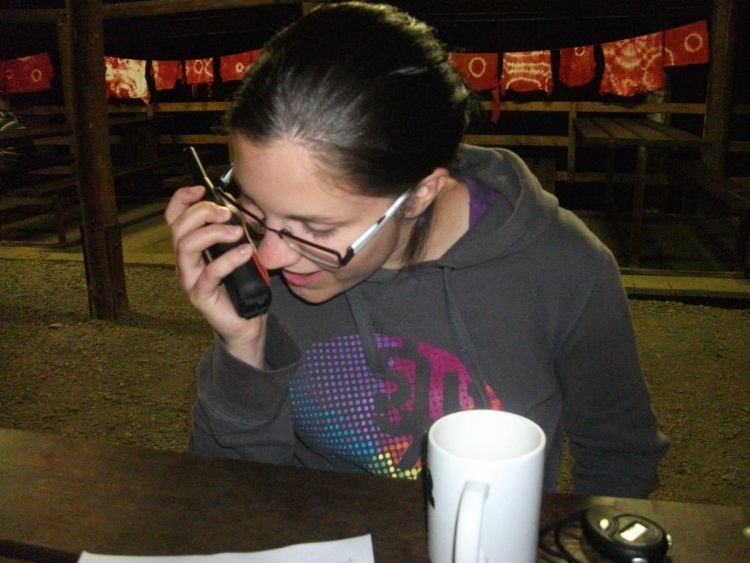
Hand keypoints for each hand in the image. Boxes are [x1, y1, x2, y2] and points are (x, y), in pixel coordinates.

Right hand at [165, 185, 266, 366]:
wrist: (244, 323)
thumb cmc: (240, 287)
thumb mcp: (236, 253)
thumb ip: (232, 234)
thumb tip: (239, 212)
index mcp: (190, 249)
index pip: (174, 219)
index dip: (182, 200)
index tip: (201, 189)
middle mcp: (184, 263)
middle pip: (178, 229)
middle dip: (201, 213)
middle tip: (226, 213)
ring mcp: (190, 280)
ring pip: (187, 247)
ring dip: (213, 233)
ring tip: (238, 232)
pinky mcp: (200, 296)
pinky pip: (210, 273)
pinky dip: (229, 259)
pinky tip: (247, 252)